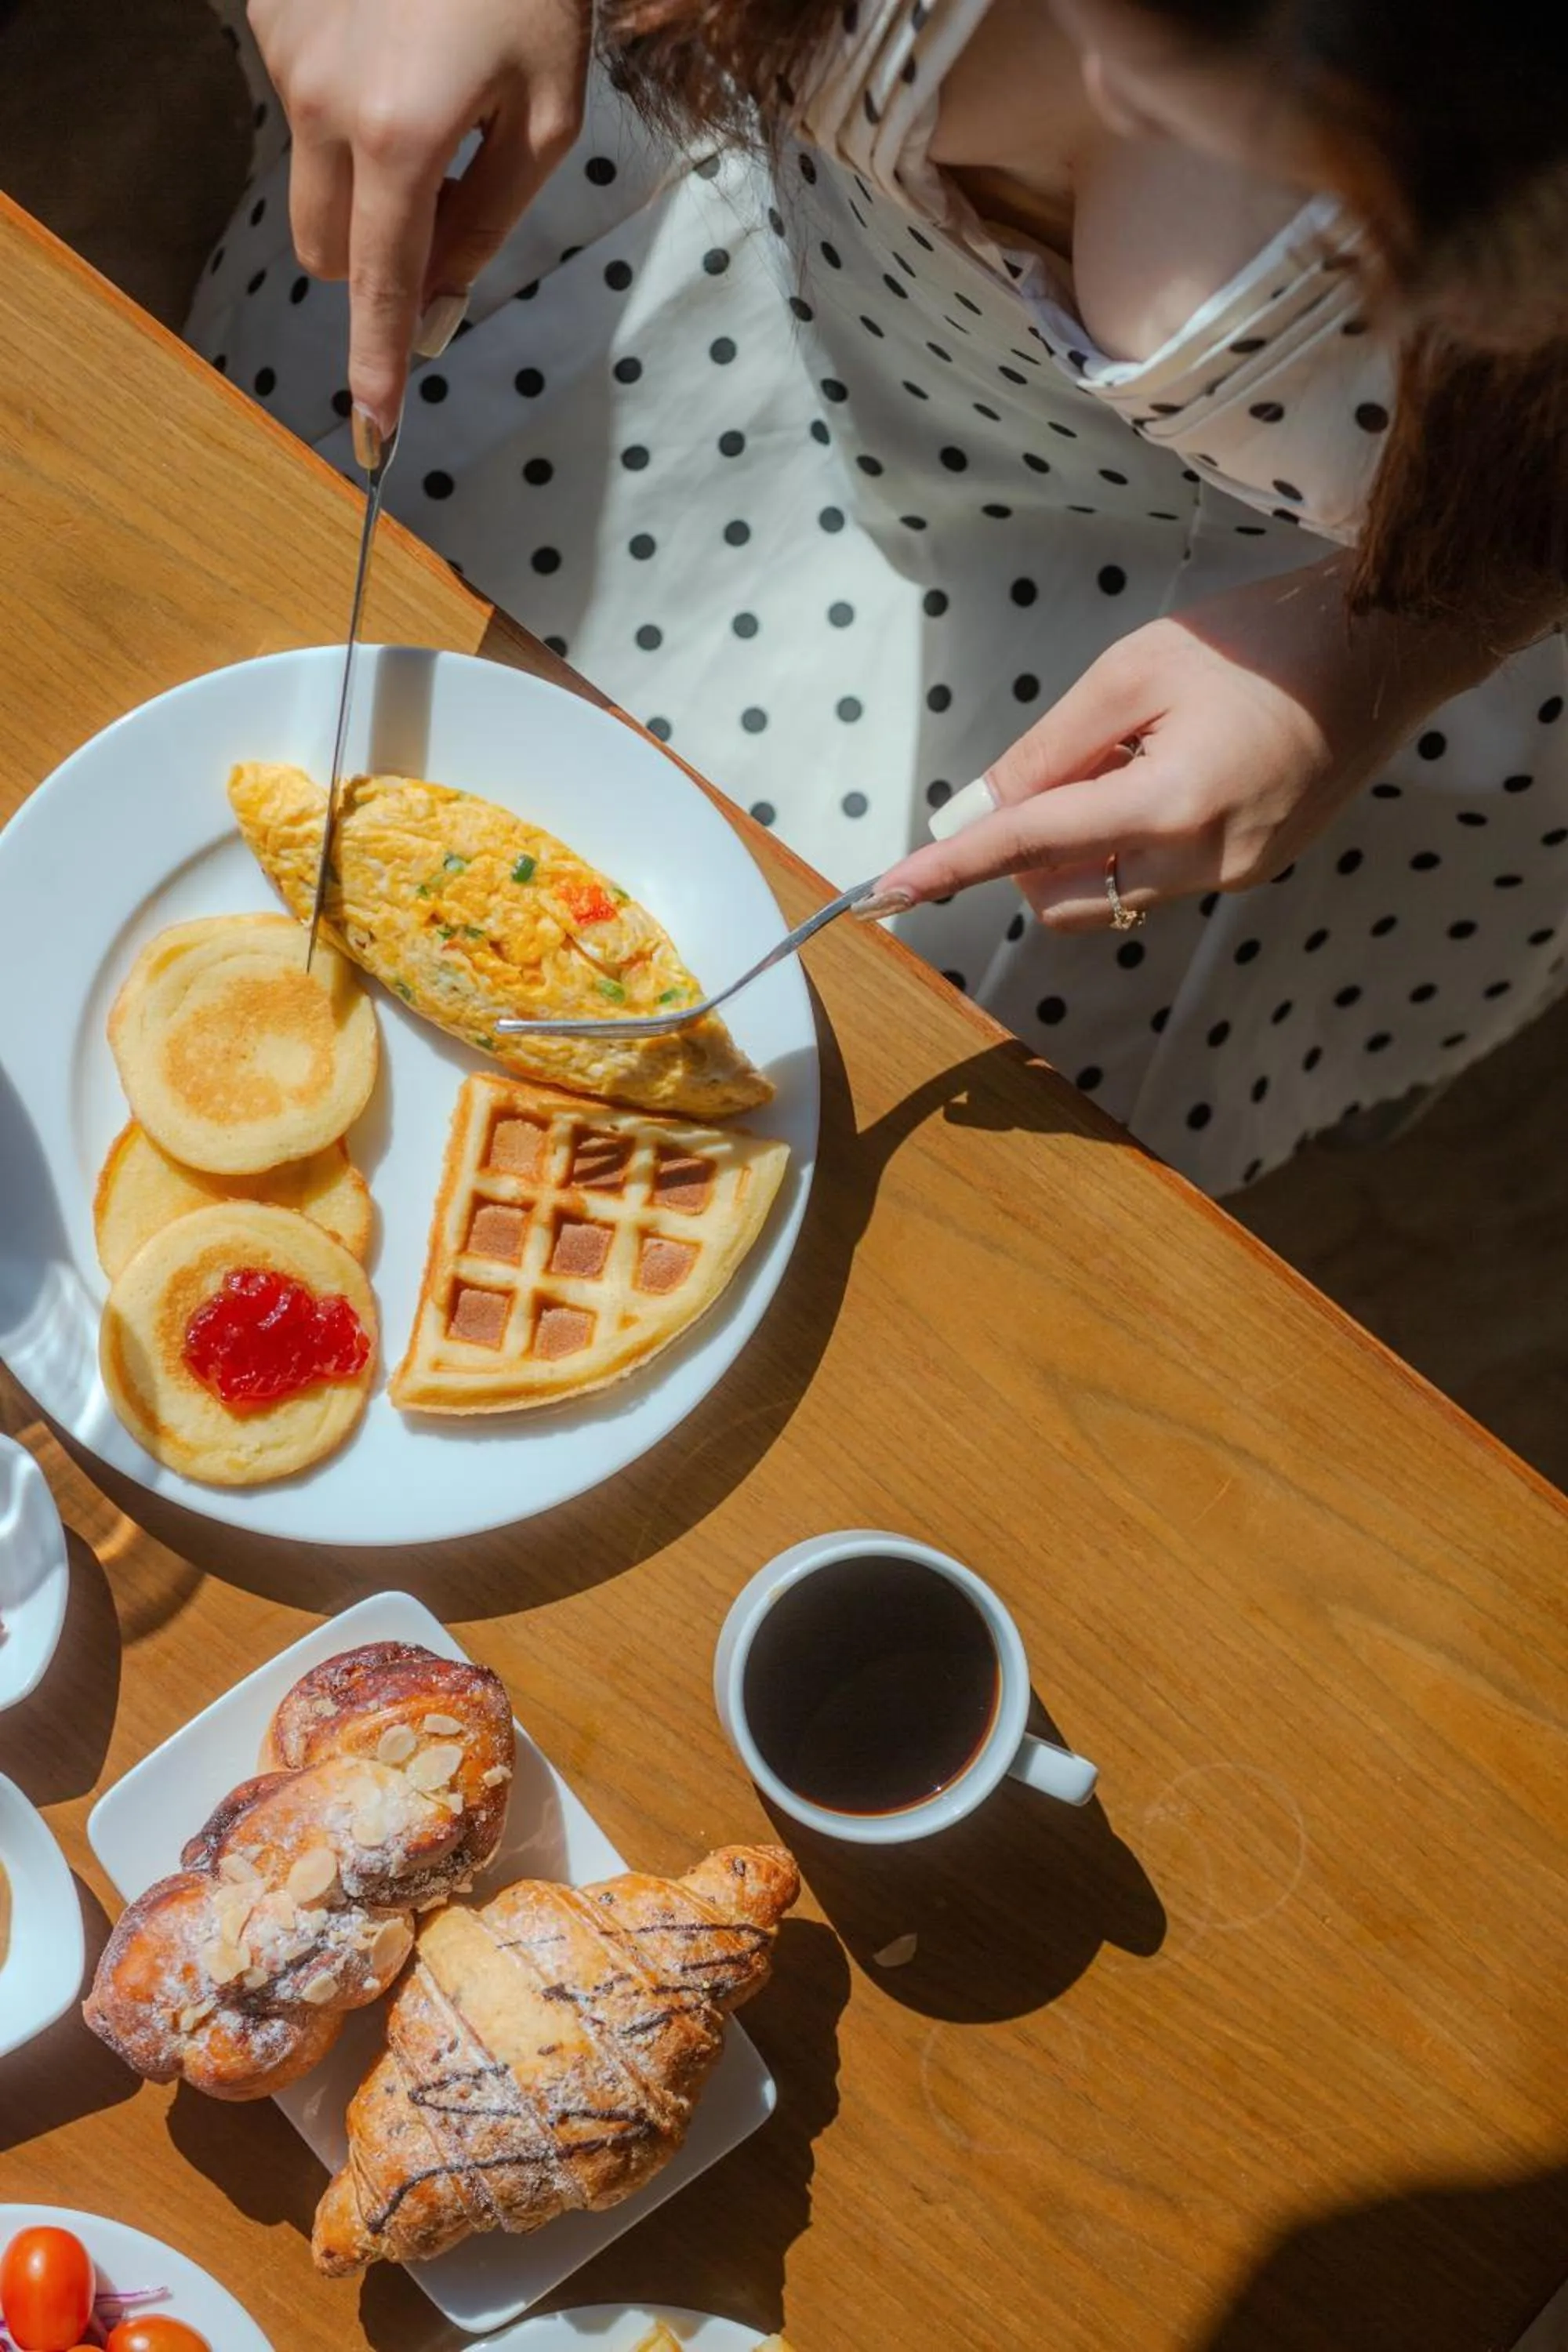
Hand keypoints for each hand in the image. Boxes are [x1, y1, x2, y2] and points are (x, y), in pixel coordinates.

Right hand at [250, 0, 591, 434]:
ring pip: (310, 183)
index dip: (379, 360)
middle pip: (328, 252)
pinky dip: (343, 105)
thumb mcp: (543, 116)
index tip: (373, 430)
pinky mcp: (269, 19)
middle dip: (375, 259)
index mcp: (403, 139)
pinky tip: (389, 45)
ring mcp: (287, 59)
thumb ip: (489, 219)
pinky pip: (301, 107)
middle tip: (437, 209)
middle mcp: (325, 105)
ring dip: (361, 178)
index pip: (383, 284)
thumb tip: (442, 299)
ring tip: (421, 96)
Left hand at [874, 555, 1493, 926]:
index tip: (886, 894)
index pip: (1029, 848)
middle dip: (1029, 855)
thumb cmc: (1260, 641)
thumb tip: (972, 814)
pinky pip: (1158, 876)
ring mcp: (1236, 874)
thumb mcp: (1134, 671)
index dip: (952, 869)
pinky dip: (1133, 837)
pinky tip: (1175, 767)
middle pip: (1063, 896)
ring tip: (1135, 754)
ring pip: (1109, 894)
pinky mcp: (1255, 870)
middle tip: (1066, 762)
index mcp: (1172, 805)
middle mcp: (1206, 860)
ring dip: (1084, 844)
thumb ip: (1045, 752)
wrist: (1384, 647)